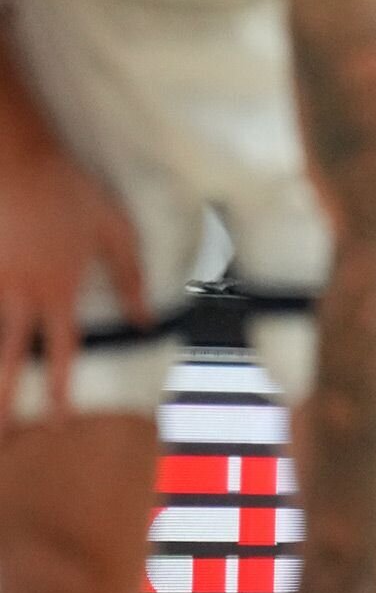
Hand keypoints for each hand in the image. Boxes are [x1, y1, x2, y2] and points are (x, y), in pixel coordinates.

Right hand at [0, 143, 146, 422]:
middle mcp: (18, 293)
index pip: (60, 350)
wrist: (17, 158)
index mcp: (57, 290)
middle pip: (7, 356)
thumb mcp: (114, 231)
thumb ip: (130, 277)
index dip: (60, 387)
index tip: (59, 419)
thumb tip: (144, 319)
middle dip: (3, 398)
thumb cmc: (70, 192)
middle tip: (2, 434)